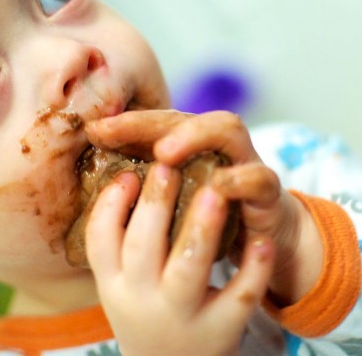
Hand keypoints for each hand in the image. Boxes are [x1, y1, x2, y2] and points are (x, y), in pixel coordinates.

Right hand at [85, 161, 274, 355]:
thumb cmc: (147, 313)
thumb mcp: (121, 286)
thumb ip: (121, 242)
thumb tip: (128, 177)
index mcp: (115, 285)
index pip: (100, 242)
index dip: (110, 205)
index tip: (128, 173)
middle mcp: (142, 301)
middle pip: (142, 248)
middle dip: (156, 205)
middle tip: (169, 165)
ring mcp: (182, 316)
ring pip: (189, 269)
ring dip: (201, 228)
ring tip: (214, 191)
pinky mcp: (221, 329)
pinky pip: (240, 295)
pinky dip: (253, 268)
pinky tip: (262, 240)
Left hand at [86, 110, 322, 306]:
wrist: (263, 245)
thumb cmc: (209, 220)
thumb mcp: (173, 205)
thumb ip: (146, 189)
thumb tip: (96, 182)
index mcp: (191, 148)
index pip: (157, 125)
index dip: (126, 124)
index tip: (93, 131)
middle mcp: (217, 147)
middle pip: (187, 116)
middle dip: (150, 122)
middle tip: (115, 131)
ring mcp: (245, 163)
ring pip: (228, 129)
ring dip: (195, 136)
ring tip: (164, 154)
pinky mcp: (268, 192)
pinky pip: (259, 177)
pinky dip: (240, 179)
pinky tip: (218, 186)